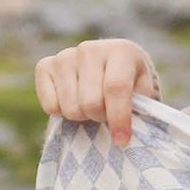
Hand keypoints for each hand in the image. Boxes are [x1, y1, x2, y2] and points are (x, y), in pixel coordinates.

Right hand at [33, 39, 159, 147]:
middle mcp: (90, 48)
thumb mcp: (145, 95)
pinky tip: (73, 101)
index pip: (115, 88)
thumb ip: (139, 111)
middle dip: (100, 117)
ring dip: (82, 117)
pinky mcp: (44, 66)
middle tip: (106, 114)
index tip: (122, 140)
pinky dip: (61, 113)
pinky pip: (50, 106)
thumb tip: (123, 136)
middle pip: (90, 102)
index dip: (119, 118)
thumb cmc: (132, 87)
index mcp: (120, 50)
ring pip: (70, 108)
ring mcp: (65, 56)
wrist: (111, 69)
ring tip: (91, 107)